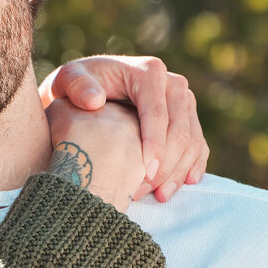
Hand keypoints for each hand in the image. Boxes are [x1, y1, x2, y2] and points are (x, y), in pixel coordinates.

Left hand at [41, 55, 207, 201]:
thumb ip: (76, 85)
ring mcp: (183, 102)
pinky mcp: (188, 119)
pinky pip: (198, 145)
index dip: (155, 144)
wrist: (89, 91)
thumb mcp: (69, 80)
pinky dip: (192, 166)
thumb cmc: (78, 87)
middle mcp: (172, 84)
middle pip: (180, 129)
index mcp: (149, 72)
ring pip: (192, 140)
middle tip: (144, 190)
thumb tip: (94, 100)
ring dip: (178, 171)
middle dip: (166, 164)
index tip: (146, 173)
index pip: (158, 111)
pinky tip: (184, 184)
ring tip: (159, 196)